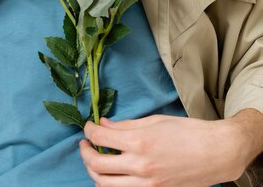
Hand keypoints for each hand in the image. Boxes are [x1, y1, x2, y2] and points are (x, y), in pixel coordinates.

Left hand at [79, 115, 247, 185]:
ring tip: (95, 159)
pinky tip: (111, 174)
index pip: (100, 137)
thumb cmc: (187, 131)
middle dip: (85, 152)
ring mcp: (146, 184)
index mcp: (139, 142)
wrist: (215, 153)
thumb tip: (103, 123)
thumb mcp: (154, 120)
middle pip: (96, 164)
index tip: (88, 126)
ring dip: (93, 172)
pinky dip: (111, 185)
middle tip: (85, 143)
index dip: (88, 130)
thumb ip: (126, 124)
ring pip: (105, 185)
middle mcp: (139, 165)